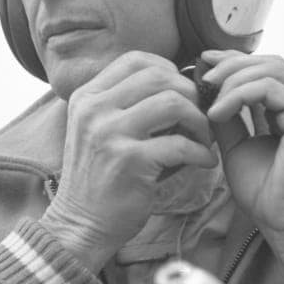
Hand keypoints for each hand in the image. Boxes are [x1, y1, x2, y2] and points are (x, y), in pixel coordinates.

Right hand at [41, 51, 216, 270]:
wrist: (80, 224)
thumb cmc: (99, 178)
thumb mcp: (99, 131)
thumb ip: (126, 105)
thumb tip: (178, 85)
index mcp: (87, 97)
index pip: (135, 60)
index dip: (168, 69)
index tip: (182, 92)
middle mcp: (95, 110)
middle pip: (159, 76)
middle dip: (190, 94)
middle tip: (201, 117)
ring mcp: (110, 134)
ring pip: (173, 102)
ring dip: (199, 120)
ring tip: (203, 138)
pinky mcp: (130, 162)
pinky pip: (180, 144)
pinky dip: (201, 152)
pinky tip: (204, 161)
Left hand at [200, 51, 283, 268]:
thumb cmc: (266, 195)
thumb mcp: (236, 147)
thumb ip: (228, 118)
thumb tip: (207, 92)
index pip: (267, 71)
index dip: (235, 62)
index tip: (205, 63)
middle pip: (271, 63)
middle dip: (233, 64)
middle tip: (203, 74)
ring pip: (271, 70)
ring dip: (233, 78)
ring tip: (209, 98)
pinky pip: (270, 89)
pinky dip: (240, 95)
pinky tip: (218, 112)